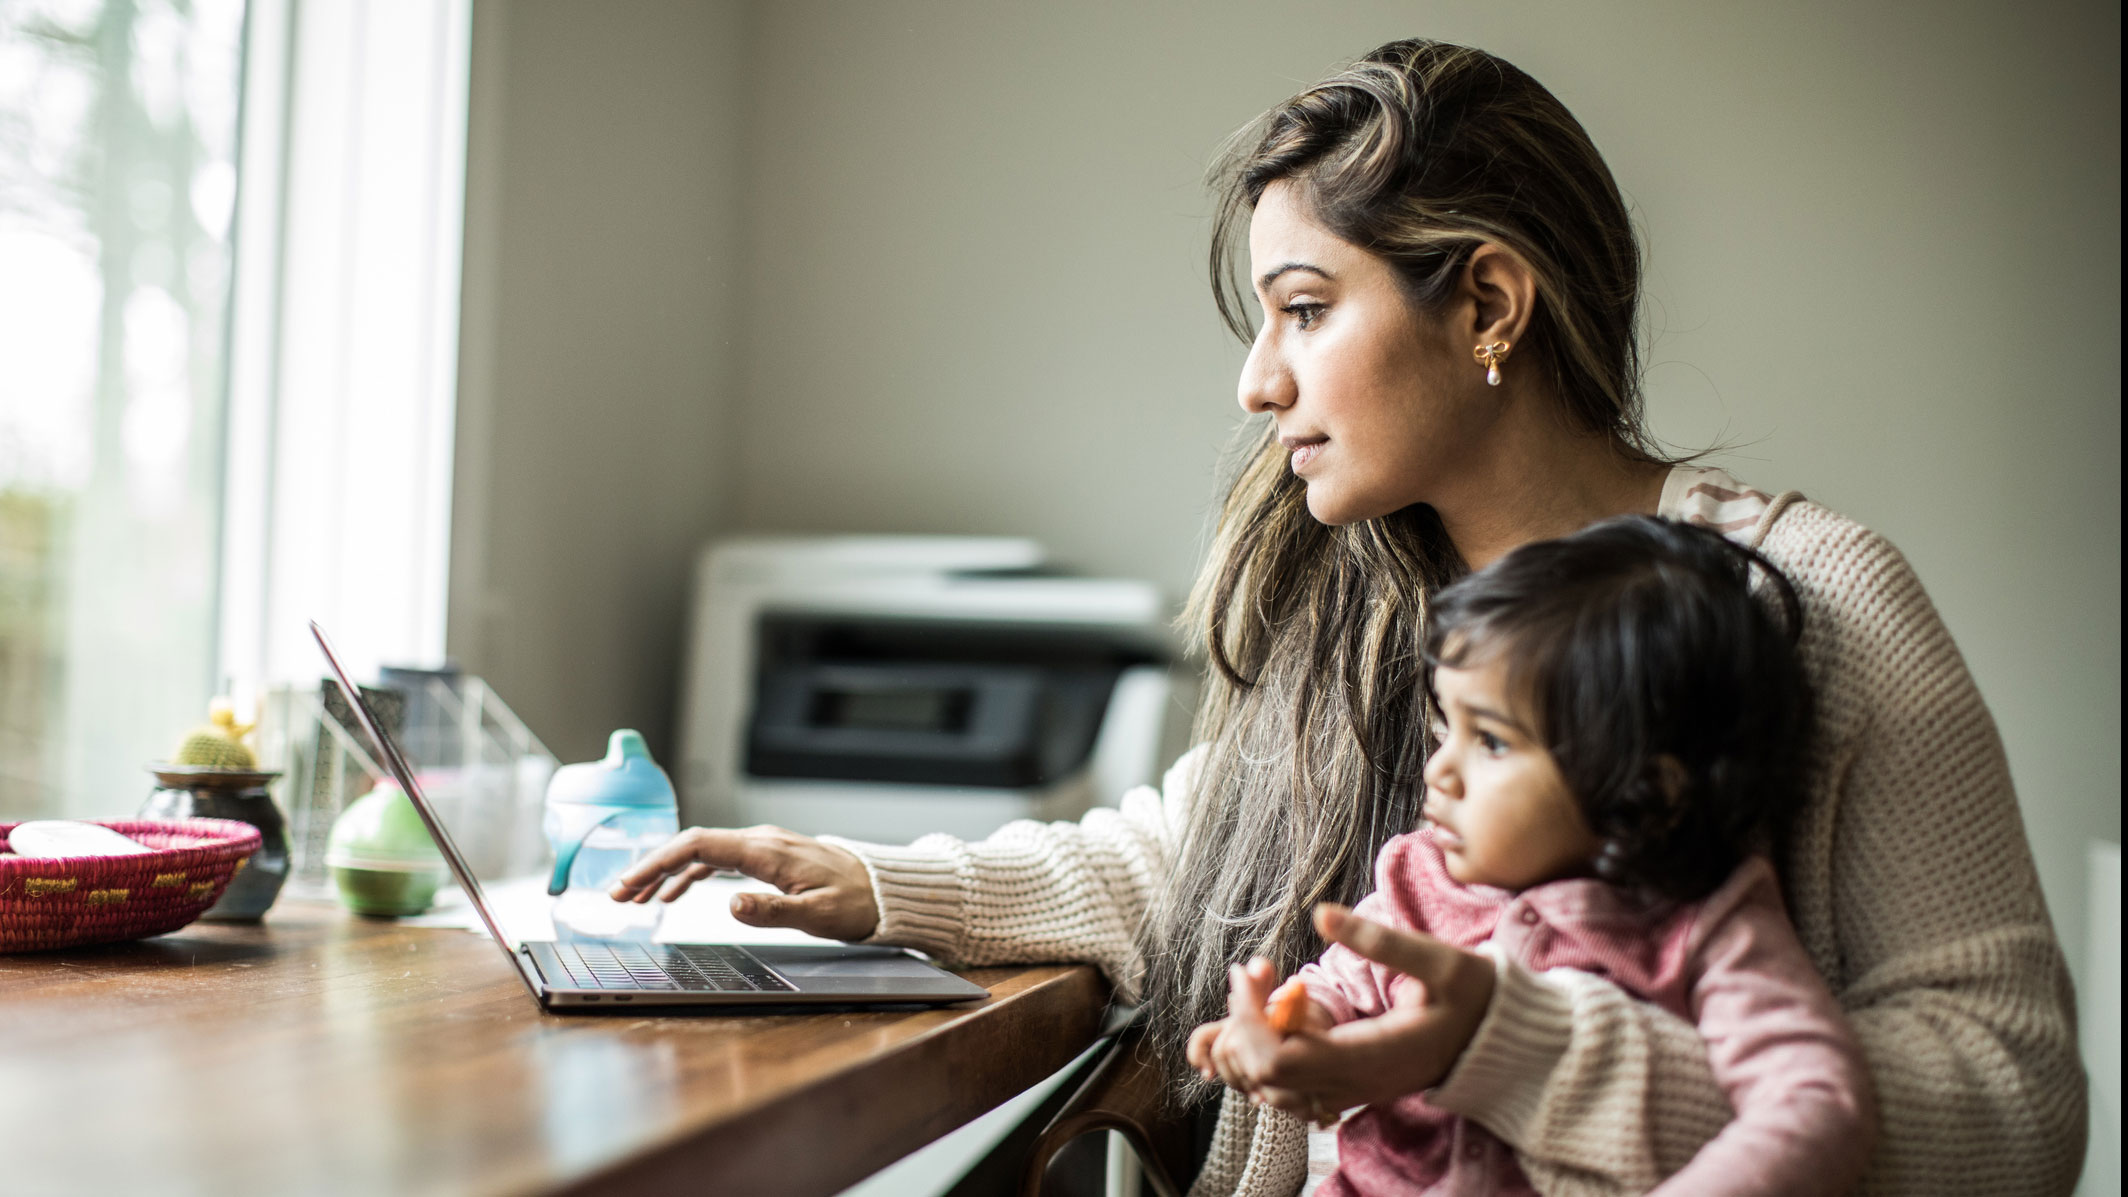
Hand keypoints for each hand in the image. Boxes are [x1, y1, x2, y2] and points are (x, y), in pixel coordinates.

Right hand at [608, 825, 880, 941]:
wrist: (883, 890)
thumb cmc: (856, 902)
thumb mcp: (817, 915)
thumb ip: (773, 910)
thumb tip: (731, 903)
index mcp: (766, 851)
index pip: (698, 844)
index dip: (657, 862)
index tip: (629, 883)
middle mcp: (760, 841)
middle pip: (691, 845)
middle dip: (650, 867)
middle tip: (617, 894)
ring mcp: (762, 846)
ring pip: (701, 852)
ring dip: (665, 872)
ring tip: (635, 897)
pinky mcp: (766, 857)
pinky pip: (717, 859)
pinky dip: (689, 873)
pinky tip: (673, 892)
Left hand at [1221, 904, 1496, 1122]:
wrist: (1499, 1041)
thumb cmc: (1474, 998)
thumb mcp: (1439, 960)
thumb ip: (1380, 940)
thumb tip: (1321, 913)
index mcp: (1368, 1058)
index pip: (1280, 1059)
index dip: (1251, 1020)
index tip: (1249, 972)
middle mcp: (1351, 1085)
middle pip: (1264, 1076)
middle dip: (1242, 1025)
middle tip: (1250, 974)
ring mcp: (1347, 1092)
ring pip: (1268, 1089)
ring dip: (1249, 1044)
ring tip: (1259, 990)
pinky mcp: (1346, 1088)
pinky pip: (1286, 1089)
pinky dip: (1264, 1058)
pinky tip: (1275, 1015)